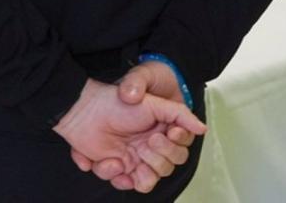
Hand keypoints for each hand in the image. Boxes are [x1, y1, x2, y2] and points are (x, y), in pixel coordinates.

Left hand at [54, 79, 205, 193]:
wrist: (83, 108)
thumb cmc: (115, 101)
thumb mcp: (152, 102)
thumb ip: (180, 113)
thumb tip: (202, 129)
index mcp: (160, 133)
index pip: (180, 150)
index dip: (176, 145)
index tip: (171, 133)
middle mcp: (148, 148)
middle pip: (168, 167)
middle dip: (160, 156)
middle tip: (149, 140)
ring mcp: (132, 159)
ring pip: (149, 180)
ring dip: (144, 171)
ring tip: (131, 155)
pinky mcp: (115, 167)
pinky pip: (126, 183)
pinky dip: (118, 177)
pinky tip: (111, 162)